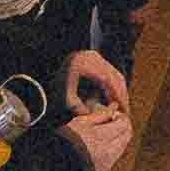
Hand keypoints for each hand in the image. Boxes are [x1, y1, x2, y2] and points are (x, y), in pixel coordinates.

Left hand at [60, 51, 132, 170]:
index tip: (124, 109)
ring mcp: (94, 56)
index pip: (108, 80)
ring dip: (119, 91)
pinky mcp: (95, 58)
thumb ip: (78, 108)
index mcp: (83, 64)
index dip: (118, 95)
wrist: (43, 77)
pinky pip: (109, 73)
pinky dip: (113, 86)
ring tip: (121, 107)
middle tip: (126, 110)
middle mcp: (91, 57)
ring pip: (114, 74)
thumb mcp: (64, 99)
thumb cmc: (54, 88)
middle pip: (115, 75)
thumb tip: (93, 114)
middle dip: (122, 94)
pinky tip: (112, 99)